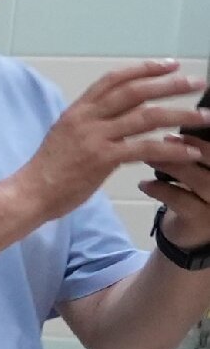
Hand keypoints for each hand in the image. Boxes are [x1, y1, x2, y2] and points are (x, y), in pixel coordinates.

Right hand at [19, 60, 202, 217]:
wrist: (29, 193)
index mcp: (78, 110)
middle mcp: (86, 118)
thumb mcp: (66, 136)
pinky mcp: (102, 159)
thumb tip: (120, 117)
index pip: (114, 79)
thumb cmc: (48, 170)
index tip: (170, 64)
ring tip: (204, 117)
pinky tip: (189, 151)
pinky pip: (145, 149)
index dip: (144, 69)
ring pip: (146, 117)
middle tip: (197, 82)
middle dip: (170, 84)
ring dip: (180, 115)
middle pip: (135, 92)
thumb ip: (92, 124)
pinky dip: (171, 149)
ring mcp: (94, 137)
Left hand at [141, 122, 209, 241]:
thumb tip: (184, 114)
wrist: (191, 234)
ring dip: (172, 165)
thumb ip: (198, 148)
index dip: (207, 137)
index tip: (188, 122)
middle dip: (192, 147)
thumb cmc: (196, 191)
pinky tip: (144, 184)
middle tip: (167, 137)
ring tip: (149, 157)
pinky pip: (181, 201)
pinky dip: (160, 189)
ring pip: (200, 180)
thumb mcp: (201, 168)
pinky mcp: (200, 222)